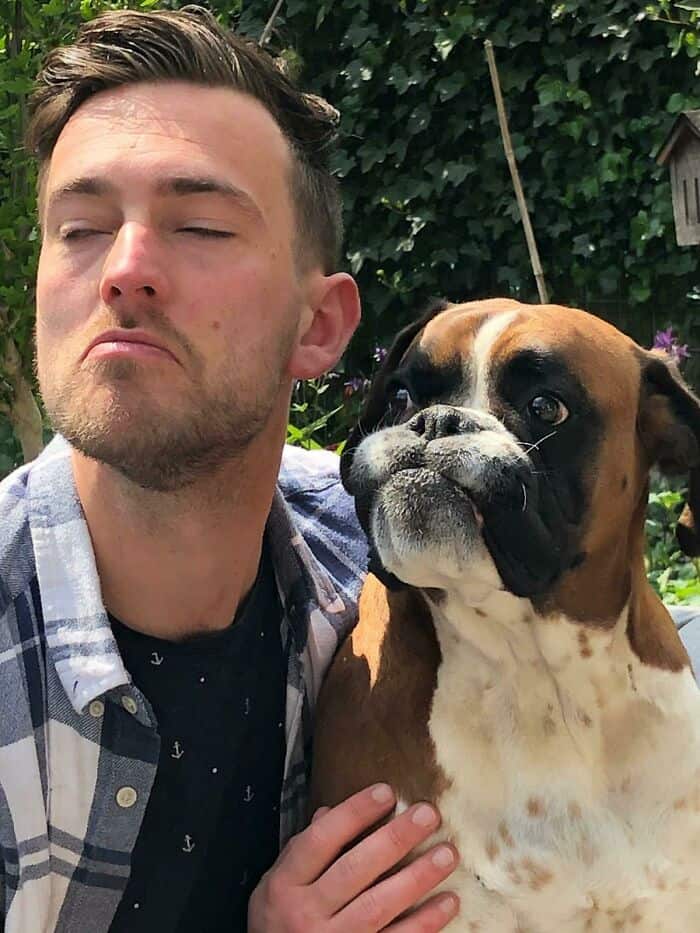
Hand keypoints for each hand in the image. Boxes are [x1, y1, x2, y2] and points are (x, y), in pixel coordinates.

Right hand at [248, 783, 458, 931]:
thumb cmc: (276, 926)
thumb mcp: (275, 886)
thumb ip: (302, 851)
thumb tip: (329, 811)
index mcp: (285, 885)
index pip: (321, 839)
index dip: (354, 812)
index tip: (385, 791)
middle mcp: (306, 914)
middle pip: (355, 869)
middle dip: (395, 839)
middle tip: (428, 814)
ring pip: (379, 905)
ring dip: (418, 878)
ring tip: (447, 853)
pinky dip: (425, 923)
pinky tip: (448, 901)